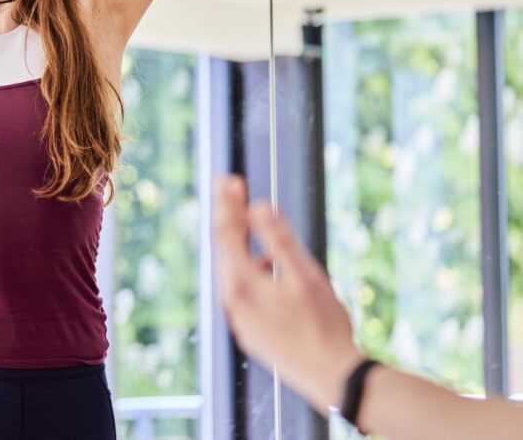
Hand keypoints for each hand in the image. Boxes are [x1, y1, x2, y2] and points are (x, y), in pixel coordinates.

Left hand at [215, 176, 364, 412]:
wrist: (333, 378)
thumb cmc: (324, 327)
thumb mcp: (306, 275)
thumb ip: (279, 239)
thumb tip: (258, 206)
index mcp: (241, 284)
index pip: (226, 232)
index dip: (226, 202)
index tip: (228, 179)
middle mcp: (232, 300)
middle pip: (223, 248)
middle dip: (228, 216)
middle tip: (230, 189)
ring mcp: (238, 317)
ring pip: (231, 270)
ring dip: (238, 243)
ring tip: (245, 221)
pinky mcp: (248, 330)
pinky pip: (240, 290)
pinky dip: (247, 269)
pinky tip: (265, 265)